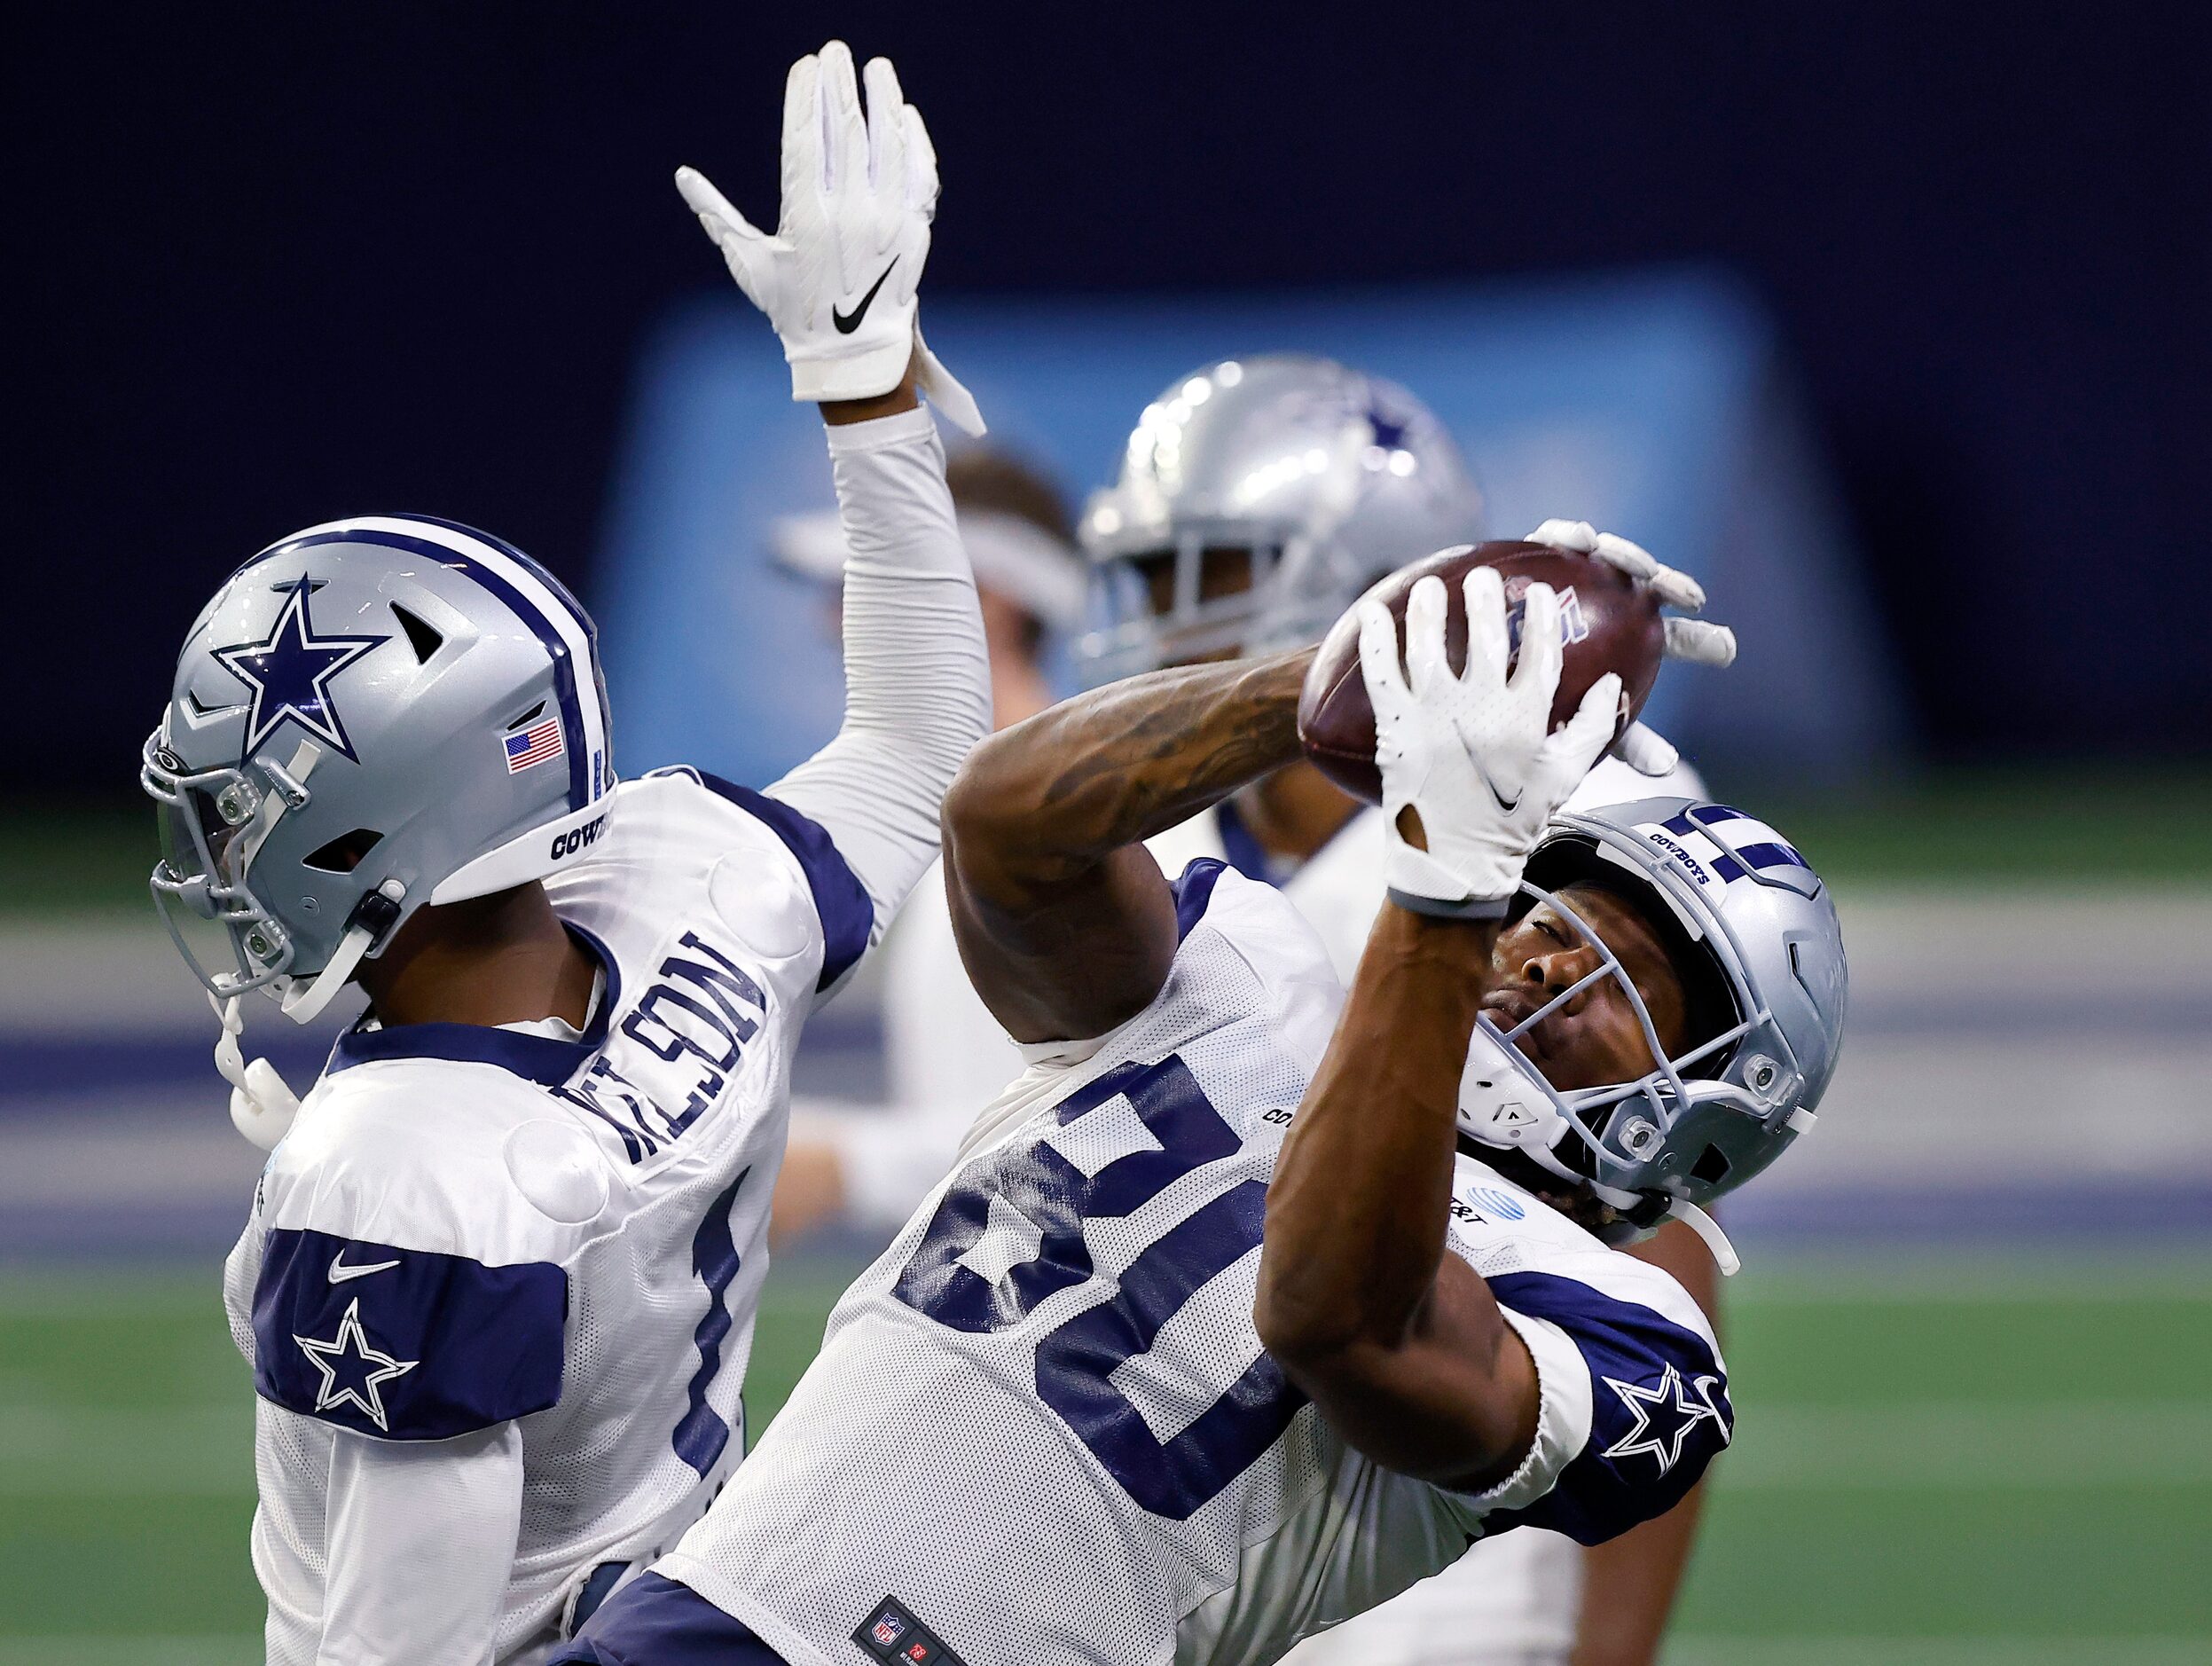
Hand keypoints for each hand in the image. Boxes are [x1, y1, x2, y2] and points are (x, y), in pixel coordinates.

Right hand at [674, 41, 982, 433]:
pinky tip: (904, 115)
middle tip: (836, 51)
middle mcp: (849, 215)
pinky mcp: (916, 231)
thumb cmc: (796, 311)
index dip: (804, 98)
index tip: (805, 65)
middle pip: (845, 133)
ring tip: (876, 68)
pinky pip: (919, 175)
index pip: (803, 141)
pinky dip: (914, 143)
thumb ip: (718, 217)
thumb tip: (684, 178)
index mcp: (805, 219)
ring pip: (887, 146)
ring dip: (882, 100)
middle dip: (840, 86)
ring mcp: (888, 222)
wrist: (855, 357)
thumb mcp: (751, 266)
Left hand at [1359, 569, 1619, 916]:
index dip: (1541, 618)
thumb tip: (1614, 684)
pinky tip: (1372, 611)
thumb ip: (1593, 728)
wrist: (1453, 862)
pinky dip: (1376, 639)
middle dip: (1484, 598)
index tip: (1539, 591)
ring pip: (1429, 645)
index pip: (1540, 653)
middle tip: (1482, 578)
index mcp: (1525, 721)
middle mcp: (1480, 712)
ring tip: (1430, 585)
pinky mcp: (1394, 728)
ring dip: (1429, 608)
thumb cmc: (1512, 819)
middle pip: (1484, 637)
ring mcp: (1433, 717)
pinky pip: (1381, 672)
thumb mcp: (1564, 777)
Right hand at [1525, 519, 1733, 774]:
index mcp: (1629, 643)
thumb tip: (1667, 766)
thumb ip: (1618, 737)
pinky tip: (1579, 540)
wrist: (1456, 668)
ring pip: (1611, 558)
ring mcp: (1575, 576)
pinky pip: (1556, 538)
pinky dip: (1569, 535)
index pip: (1673, 640)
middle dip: (1673, 586)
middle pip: (1650, 589)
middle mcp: (1608, 604)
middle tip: (1687, 598)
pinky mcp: (1537, 554)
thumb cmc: (1519, 699)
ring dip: (1628, 556)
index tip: (1725, 651)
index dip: (1704, 641)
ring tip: (1639, 568)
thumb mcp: (1572, 726)